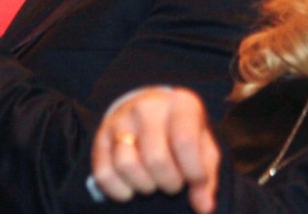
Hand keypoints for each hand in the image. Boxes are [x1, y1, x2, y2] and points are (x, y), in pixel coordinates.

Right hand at [91, 87, 219, 213]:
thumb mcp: (203, 146)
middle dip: (169, 182)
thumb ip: (207, 176)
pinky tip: (133, 186)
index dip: (193, 172)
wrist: (150, 110)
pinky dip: (120, 191)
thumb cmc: (181, 133)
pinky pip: (104, 174)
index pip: (184, 142)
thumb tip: (204, 206)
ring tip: (154, 181)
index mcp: (180, 104)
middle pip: (155, 159)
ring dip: (145, 186)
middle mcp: (147, 107)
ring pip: (126, 166)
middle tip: (174, 181)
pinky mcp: (101, 137)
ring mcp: (120, 120)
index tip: (196, 181)